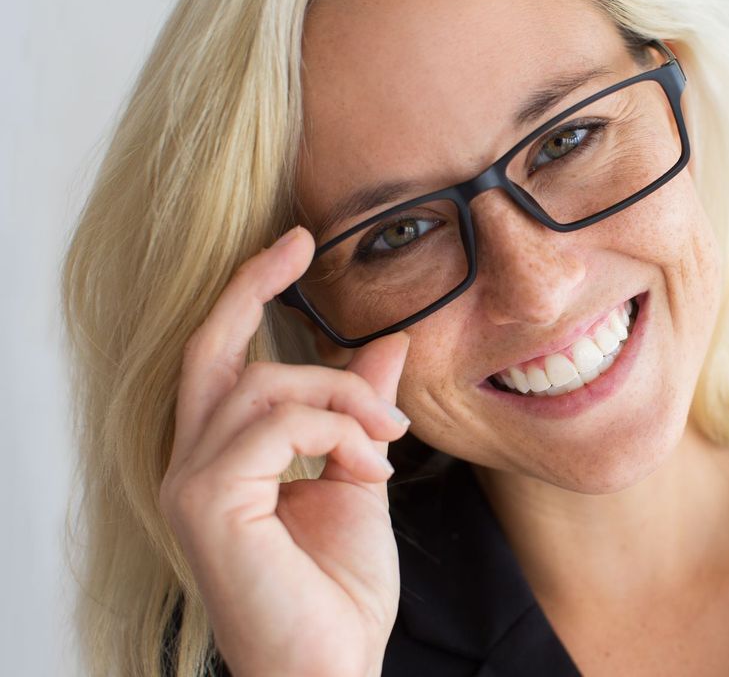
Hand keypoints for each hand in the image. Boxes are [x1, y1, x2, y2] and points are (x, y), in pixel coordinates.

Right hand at [160, 227, 409, 676]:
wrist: (333, 668)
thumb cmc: (339, 592)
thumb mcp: (361, 480)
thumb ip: (363, 415)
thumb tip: (386, 347)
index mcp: (225, 458)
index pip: (222, 358)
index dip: (248, 292)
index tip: (295, 243)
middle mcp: (194, 463)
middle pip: (214, 349)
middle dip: (255, 287)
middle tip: (305, 246)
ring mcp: (193, 482)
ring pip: (265, 385)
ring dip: (343, 403)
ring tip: (385, 447)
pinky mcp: (207, 500)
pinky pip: (277, 423)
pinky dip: (337, 433)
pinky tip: (368, 471)